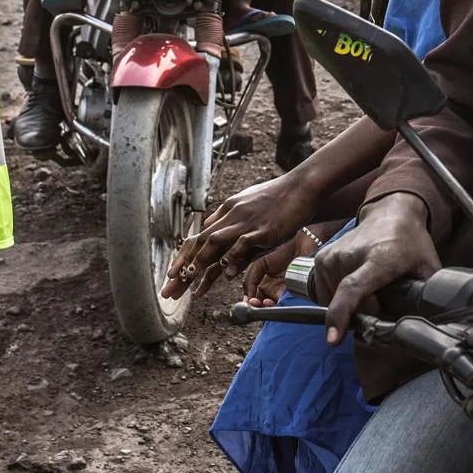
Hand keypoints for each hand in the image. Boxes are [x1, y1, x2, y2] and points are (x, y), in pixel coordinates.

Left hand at [162, 171, 318, 298]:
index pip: (199, 237)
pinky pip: (243, 244)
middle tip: (170, 285)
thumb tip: (210, 230)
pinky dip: (232, 258)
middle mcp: (232, 215)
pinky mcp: (263, 229)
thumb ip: (228, 219)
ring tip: (188, 278)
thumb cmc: (278, 198)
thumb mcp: (247, 204)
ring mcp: (247, 222)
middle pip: (201, 242)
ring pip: (215, 242)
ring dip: (199, 261)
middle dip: (183, 266)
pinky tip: (225, 273)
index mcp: (227, 211)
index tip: (173, 275)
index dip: (184, 257)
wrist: (303, 187)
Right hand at [313, 195, 440, 344]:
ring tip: (371, 288)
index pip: (353, 289)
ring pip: (336, 302)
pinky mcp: (322, 260)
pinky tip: (356, 286)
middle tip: (384, 302)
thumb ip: (428, 297)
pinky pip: (327, 295)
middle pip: (351, 305)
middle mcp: (350, 256)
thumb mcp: (428, 268)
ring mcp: (332, 257)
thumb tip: (431, 327)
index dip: (341, 315)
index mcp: (378, 259)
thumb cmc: (410, 242)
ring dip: (352, 306)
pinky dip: (339, 298)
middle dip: (366, 315)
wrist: (390, 213)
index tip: (333, 338)